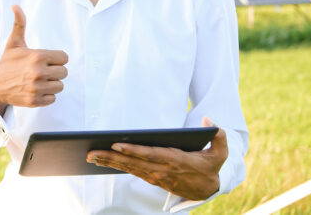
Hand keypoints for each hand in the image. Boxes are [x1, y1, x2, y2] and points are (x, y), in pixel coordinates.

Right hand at [0, 5, 68, 114]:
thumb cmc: (8, 62)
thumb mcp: (14, 43)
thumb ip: (20, 24)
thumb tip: (15, 5)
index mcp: (37, 56)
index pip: (64, 58)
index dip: (57, 59)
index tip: (47, 60)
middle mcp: (38, 72)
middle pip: (64, 72)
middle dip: (55, 71)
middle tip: (43, 70)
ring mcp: (37, 88)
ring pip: (60, 86)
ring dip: (52, 83)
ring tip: (40, 80)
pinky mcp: (35, 101)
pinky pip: (53, 98)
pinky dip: (47, 95)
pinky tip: (36, 89)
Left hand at [86, 117, 227, 200]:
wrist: (207, 190)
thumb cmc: (210, 167)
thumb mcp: (220, 153)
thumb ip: (218, 136)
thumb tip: (208, 120)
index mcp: (175, 160)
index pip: (149, 154)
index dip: (132, 150)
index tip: (116, 144)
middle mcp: (161, 169)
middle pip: (133, 162)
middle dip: (111, 157)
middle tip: (91, 152)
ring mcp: (155, 175)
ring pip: (128, 168)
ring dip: (109, 162)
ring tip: (90, 156)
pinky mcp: (151, 178)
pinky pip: (130, 172)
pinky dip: (115, 166)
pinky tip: (100, 161)